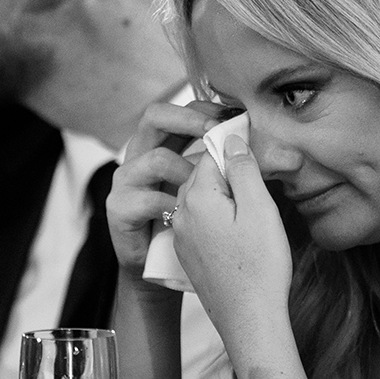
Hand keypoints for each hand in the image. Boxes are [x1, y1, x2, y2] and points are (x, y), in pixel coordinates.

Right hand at [106, 96, 233, 276]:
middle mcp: (141, 155)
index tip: (235, 116)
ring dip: (187, 170)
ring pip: (156, 158)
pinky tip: (188, 217)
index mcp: (164, 144)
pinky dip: (173, 207)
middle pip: (155, 117)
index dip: (205, 109)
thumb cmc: (194, 226)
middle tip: (216, 132)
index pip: (180, 110)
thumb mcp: (214, 189)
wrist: (161, 270)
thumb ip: (229, 165)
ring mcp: (127, 180)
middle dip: (189, 120)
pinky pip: (148, 199)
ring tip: (209, 190)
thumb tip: (260, 146)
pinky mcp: (119, 207)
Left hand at [171, 126, 293, 354]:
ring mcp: (182, 237)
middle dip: (228, 172)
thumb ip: (243, 169)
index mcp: (196, 197)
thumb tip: (231, 138)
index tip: (257, 148)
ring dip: (223, 195)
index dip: (236, 147)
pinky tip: (239, 232)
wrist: (249, 320)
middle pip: (203, 175)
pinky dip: (218, 218)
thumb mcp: (259, 208)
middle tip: (259, 179)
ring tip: (252, 207)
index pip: (212, 153)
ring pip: (201, 199)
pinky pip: (200, 222)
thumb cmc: (259, 266)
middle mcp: (181, 214)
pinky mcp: (189, 255)